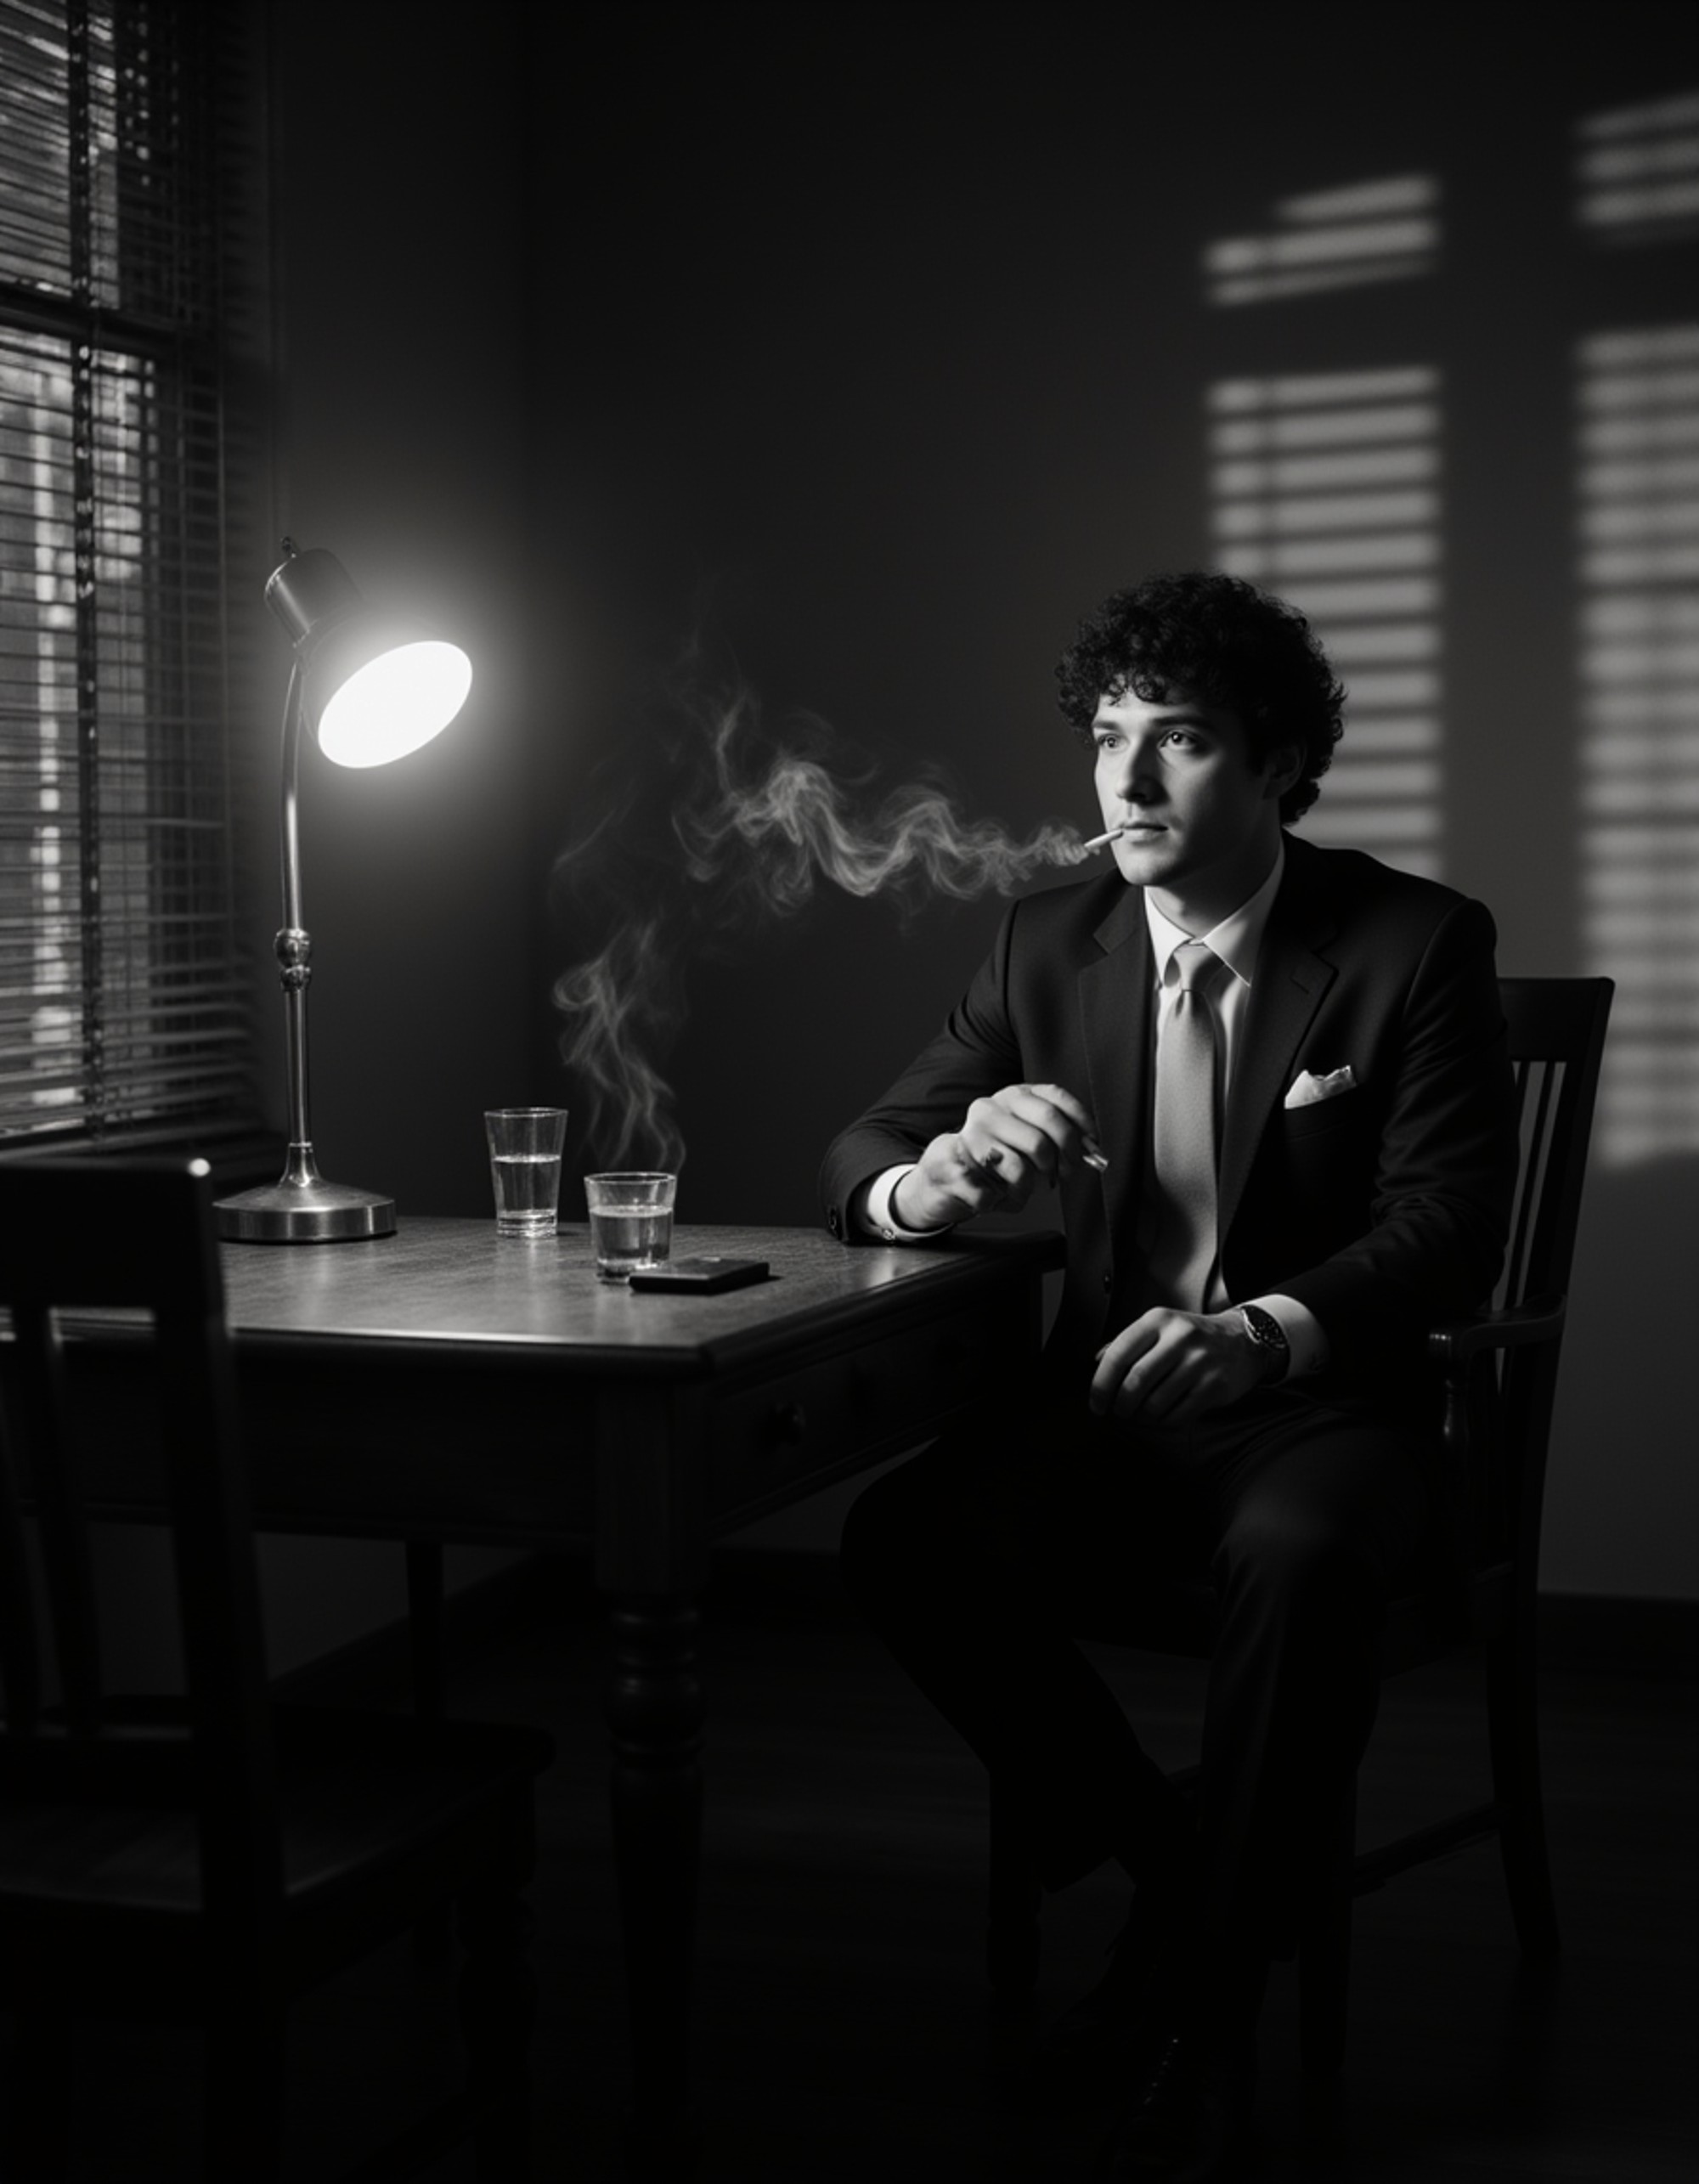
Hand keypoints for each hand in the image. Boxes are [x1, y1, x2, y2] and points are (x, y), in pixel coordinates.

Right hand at [894, 1083, 1104, 1229]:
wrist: (943, 1173)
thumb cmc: (992, 1156)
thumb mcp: (1024, 1136)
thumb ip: (1055, 1136)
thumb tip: (1091, 1148)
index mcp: (1011, 1096)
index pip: (1055, 1097)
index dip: (1081, 1123)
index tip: (1091, 1145)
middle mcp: (991, 1108)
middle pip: (1046, 1128)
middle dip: (1064, 1157)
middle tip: (1064, 1173)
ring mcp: (973, 1134)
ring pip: (1027, 1160)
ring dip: (1036, 1182)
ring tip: (1027, 1186)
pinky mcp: (959, 1164)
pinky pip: (1004, 1186)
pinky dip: (1010, 1198)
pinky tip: (1002, 1193)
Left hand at [1089, 1308, 1275, 1424]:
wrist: (1243, 1340)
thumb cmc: (1192, 1337)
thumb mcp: (1160, 1328)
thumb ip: (1128, 1342)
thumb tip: (1096, 1363)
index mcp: (1158, 1320)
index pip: (1118, 1355)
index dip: (1101, 1385)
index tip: (1096, 1404)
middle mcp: (1180, 1337)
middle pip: (1135, 1382)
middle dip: (1121, 1405)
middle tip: (1120, 1411)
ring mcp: (1200, 1361)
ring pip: (1155, 1403)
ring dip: (1143, 1416)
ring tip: (1144, 1412)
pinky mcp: (1215, 1385)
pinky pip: (1178, 1415)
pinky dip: (1165, 1422)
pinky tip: (1165, 1415)